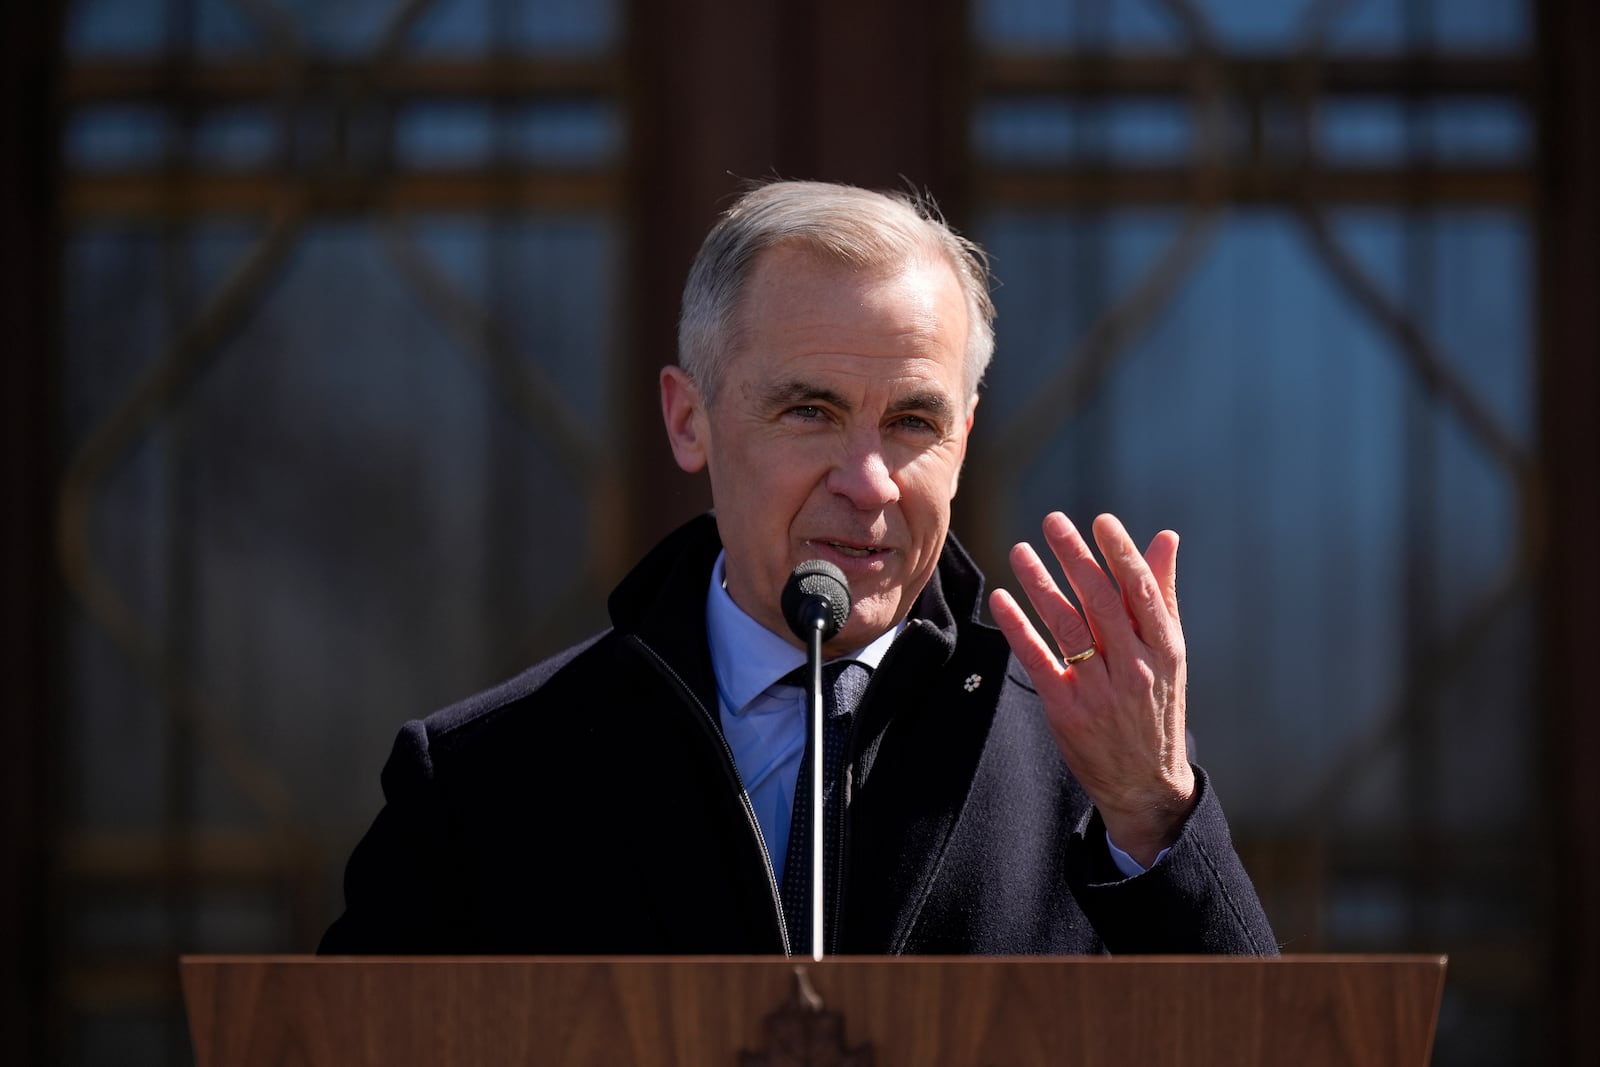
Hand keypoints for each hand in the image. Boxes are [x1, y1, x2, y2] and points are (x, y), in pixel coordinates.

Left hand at [988, 511, 1195, 866]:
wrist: (1147, 783)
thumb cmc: (1157, 706)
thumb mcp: (1169, 654)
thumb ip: (1161, 595)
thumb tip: (1165, 537)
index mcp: (1165, 650)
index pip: (1142, 592)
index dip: (1121, 553)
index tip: (1101, 520)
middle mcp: (1135, 669)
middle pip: (1100, 603)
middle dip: (1075, 557)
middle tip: (1053, 522)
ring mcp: (1100, 692)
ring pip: (1066, 627)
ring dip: (1040, 584)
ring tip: (1021, 550)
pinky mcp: (1067, 711)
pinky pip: (1038, 660)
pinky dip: (1018, 627)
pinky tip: (1002, 598)